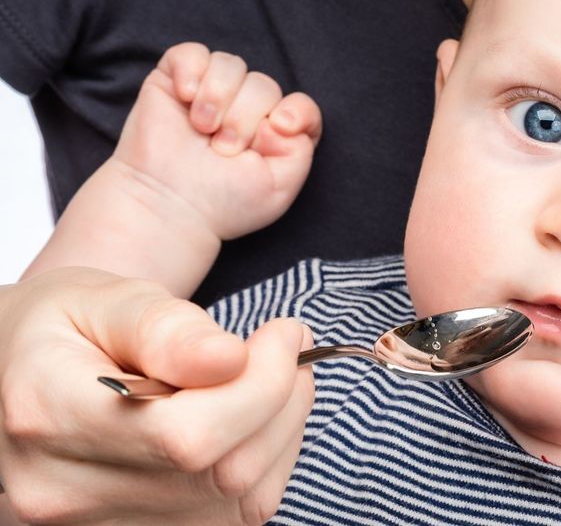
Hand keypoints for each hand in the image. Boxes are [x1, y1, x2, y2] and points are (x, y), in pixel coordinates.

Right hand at [0, 268, 312, 523]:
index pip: (187, 435)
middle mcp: (66, 491)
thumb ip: (166, 328)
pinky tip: (250, 414)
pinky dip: (265, 459)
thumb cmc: (61, 328)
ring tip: (271, 374)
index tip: (284, 333)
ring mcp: (99, 525)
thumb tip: (231, 359)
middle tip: (287, 345)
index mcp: (49, 418)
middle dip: (281, 400)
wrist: (13, 375)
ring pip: (242, 498)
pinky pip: (236, 513)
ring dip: (281, 429)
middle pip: (223, 471)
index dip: (260, 386)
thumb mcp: (104, 301)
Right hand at [115, 42, 322, 240]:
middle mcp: (244, 110)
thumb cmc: (223, 203)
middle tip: (223, 149)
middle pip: (265, 85)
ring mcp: (209, 94)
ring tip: (203, 128)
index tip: (279, 127)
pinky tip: (186, 97)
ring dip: (219, 97)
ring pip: (231, 65)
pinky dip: (191, 70)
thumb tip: (284, 113)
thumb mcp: (280, 185)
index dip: (297, 111)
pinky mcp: (172, 83)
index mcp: (273, 134)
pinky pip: (191, 53)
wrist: (168, 207)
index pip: (300, 105)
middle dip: (246, 117)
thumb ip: (300, 147)